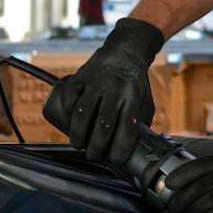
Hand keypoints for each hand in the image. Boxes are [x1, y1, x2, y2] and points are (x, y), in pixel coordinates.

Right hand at [42, 17, 163, 162]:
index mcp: (133, 96)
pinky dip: (68, 114)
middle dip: (97, 147)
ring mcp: (96, 82)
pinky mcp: (80, 78)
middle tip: (94, 156)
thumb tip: (137, 151)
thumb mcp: (145, 101)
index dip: (120, 148)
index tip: (116, 160)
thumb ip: (142, 123)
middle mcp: (114, 88)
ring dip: (78, 134)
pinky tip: (70, 125)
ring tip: (79, 144)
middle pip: (103, 125)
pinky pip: (70, 99)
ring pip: (83, 113)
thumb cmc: (134, 83)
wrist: (124, 52)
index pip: (127, 127)